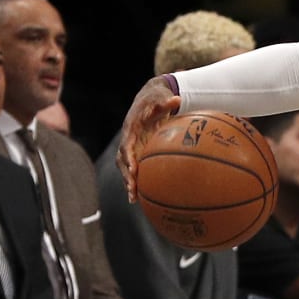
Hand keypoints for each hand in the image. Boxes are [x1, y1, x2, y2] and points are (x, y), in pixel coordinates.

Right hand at [116, 76, 181, 201]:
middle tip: (132, 189)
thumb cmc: (155, 101)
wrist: (148, 101)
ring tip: (133, 198)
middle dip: (126, 175)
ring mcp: (131, 148)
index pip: (126, 145)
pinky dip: (136, 181)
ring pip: (126, 168)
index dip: (128, 157)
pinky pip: (134, 169)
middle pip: (122, 161)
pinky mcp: (137, 153)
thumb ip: (166, 102)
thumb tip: (176, 99)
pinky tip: (140, 198)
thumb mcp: (160, 99)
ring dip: (129, 182)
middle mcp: (128, 140)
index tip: (133, 168)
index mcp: (131, 129)